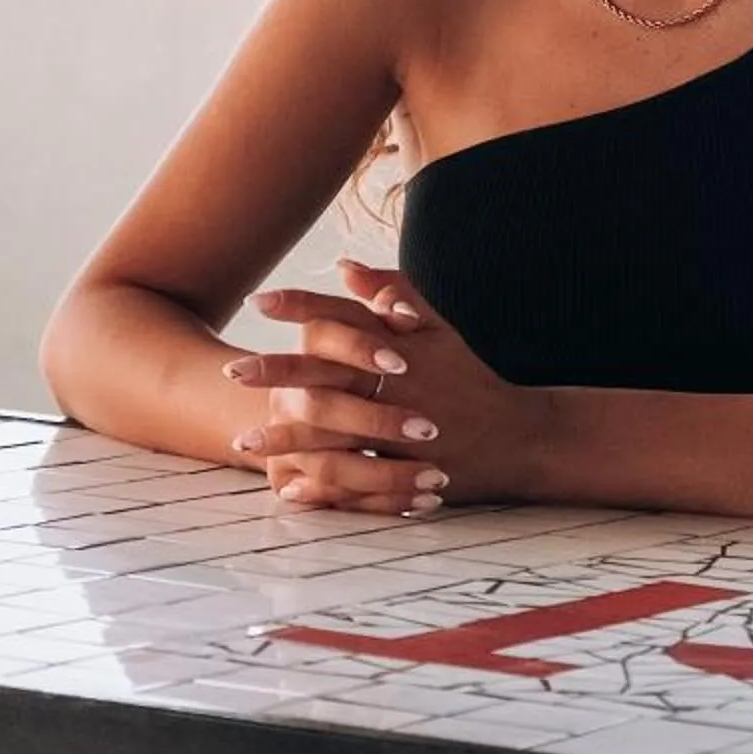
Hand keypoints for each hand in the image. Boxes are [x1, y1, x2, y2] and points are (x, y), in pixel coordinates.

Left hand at [220, 254, 547, 514]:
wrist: (520, 438)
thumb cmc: (471, 380)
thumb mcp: (439, 330)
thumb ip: (394, 294)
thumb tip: (344, 265)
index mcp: (403, 346)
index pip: (345, 318)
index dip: (301, 307)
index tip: (258, 300)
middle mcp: (401, 384)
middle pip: (329, 373)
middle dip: (277, 373)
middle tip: (232, 372)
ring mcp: (403, 430)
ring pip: (335, 431)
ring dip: (286, 437)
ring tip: (242, 442)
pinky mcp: (407, 471)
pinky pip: (356, 479)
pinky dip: (321, 486)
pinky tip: (287, 488)